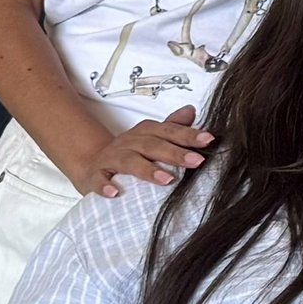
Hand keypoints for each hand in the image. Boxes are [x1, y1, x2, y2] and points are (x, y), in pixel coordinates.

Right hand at [84, 104, 210, 196]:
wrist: (93, 161)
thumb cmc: (131, 151)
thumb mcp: (152, 137)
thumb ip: (173, 127)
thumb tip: (192, 110)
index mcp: (146, 132)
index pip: (169, 131)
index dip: (188, 135)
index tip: (209, 139)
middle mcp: (129, 142)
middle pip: (153, 145)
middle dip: (175, 153)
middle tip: (196, 161)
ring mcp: (111, 158)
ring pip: (130, 161)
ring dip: (148, 170)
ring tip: (167, 180)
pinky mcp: (95, 174)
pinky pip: (98, 179)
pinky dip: (104, 185)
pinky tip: (114, 193)